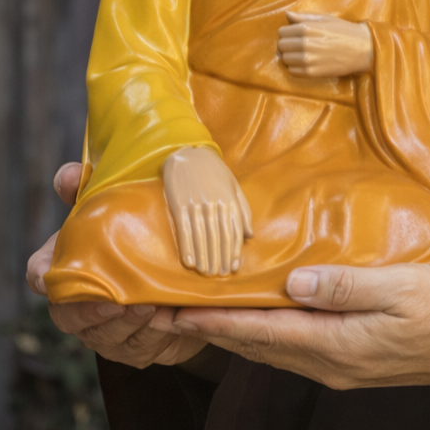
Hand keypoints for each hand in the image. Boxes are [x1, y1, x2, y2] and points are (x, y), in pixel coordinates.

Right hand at [28, 162, 205, 368]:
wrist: (181, 268)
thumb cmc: (139, 234)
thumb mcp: (118, 204)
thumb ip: (92, 187)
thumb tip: (70, 175)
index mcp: (68, 269)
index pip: (40, 274)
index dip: (42, 276)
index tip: (52, 276)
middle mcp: (80, 306)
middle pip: (70, 318)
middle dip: (94, 313)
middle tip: (121, 300)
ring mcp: (107, 333)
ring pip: (110, 339)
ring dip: (132, 326)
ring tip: (156, 307)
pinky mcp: (139, 348)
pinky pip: (144, 349)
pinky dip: (159, 336)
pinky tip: (175, 319)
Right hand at [162, 147, 253, 276]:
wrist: (189, 155)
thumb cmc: (214, 172)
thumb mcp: (233, 186)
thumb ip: (243, 210)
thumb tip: (250, 235)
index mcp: (230, 200)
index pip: (234, 231)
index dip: (234, 251)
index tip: (233, 268)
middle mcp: (215, 204)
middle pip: (219, 237)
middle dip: (220, 258)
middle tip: (220, 275)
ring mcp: (197, 205)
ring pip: (203, 236)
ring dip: (205, 257)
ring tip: (206, 273)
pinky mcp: (179, 205)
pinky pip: (185, 230)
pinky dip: (187, 247)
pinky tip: (189, 262)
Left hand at [164, 263, 429, 394]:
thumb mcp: (401, 287)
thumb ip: (346, 286)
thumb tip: (294, 282)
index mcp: (337, 343)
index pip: (263, 331)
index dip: (217, 320)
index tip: (176, 309)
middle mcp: (329, 362)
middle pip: (258, 346)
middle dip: (212, 330)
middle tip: (167, 314)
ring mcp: (338, 367)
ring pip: (271, 350)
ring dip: (234, 334)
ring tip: (200, 316)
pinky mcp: (349, 363)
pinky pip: (291, 350)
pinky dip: (263, 335)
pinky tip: (258, 321)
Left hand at [278, 11, 372, 77]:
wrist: (362, 49)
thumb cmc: (344, 31)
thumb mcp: (325, 19)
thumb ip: (303, 17)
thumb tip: (287, 14)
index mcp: (306, 28)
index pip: (281, 32)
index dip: (287, 32)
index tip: (295, 34)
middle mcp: (304, 44)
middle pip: (281, 46)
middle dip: (287, 44)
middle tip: (298, 44)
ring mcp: (307, 60)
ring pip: (285, 60)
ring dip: (291, 57)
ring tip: (303, 54)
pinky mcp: (312, 73)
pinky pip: (292, 71)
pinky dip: (296, 68)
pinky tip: (306, 62)